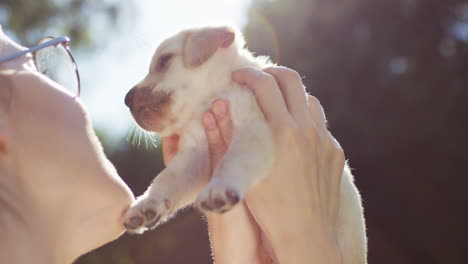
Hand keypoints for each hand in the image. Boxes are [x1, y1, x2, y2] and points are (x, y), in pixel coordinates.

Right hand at [203, 66, 344, 263]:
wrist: (308, 236)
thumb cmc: (271, 210)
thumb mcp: (245, 171)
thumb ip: (232, 137)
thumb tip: (219, 109)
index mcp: (283, 133)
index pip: (265, 85)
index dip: (248, 74)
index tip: (238, 75)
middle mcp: (308, 131)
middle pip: (292, 80)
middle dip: (271, 73)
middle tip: (257, 78)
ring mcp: (326, 141)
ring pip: (310, 99)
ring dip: (291, 95)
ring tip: (276, 104)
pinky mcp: (335, 152)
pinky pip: (320, 124)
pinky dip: (304, 118)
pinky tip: (293, 133)